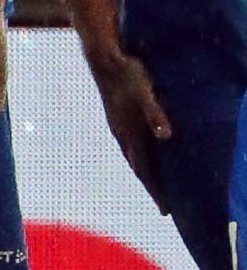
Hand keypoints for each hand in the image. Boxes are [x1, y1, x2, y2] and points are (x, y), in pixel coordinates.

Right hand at [85, 45, 174, 206]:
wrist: (104, 59)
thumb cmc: (128, 75)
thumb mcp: (146, 93)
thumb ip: (155, 114)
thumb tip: (165, 136)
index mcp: (130, 133)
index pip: (145, 169)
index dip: (156, 189)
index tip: (165, 209)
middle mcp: (122, 134)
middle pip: (139, 168)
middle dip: (153, 186)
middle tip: (164, 205)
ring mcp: (118, 127)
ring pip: (134, 157)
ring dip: (145, 173)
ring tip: (155, 184)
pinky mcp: (118, 119)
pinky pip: (131, 146)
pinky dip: (140, 157)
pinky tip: (144, 153)